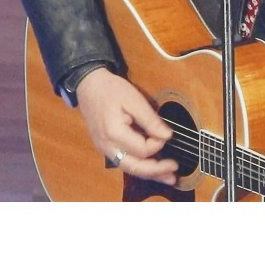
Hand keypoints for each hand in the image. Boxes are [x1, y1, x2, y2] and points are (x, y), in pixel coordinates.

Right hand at [75, 67, 178, 184]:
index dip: (157, 144)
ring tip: (168, 178)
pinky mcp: (106, 148)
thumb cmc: (111, 90)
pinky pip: (124, 162)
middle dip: (156, 171)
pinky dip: (139, 168)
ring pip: (128, 168)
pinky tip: (151, 169)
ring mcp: (105, 149)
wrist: (89, 87)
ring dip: (149, 174)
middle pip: (134, 167)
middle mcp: (107, 147)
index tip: (167, 134)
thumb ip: (150, 119)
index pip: (142, 149)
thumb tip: (167, 136)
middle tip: (174, 174)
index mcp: (114, 133)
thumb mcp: (134, 99)